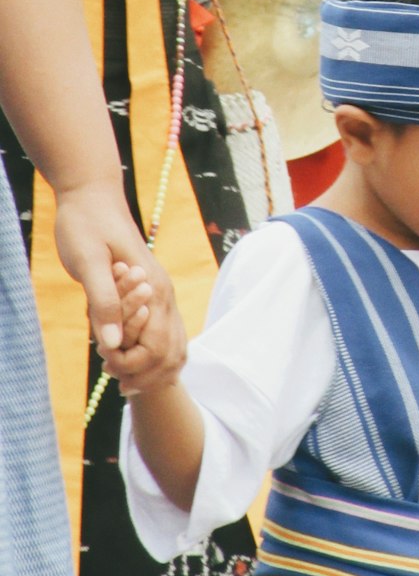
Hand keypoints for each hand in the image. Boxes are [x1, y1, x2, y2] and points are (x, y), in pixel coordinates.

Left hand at [53, 180, 186, 392]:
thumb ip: (103, 302)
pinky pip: (166, 332)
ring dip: (151, 368)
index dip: (133, 365)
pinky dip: (154, 354)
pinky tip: (132, 361)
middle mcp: (164, 293)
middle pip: (171, 352)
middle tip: (112, 378)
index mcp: (153, 289)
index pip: (157, 347)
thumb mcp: (87, 263)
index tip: (105, 366)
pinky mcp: (153, 292)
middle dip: (145, 373)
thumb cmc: (85, 226)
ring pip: (174, 345)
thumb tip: (112, 343)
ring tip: (122, 379)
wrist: (93, 196)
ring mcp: (162, 293)